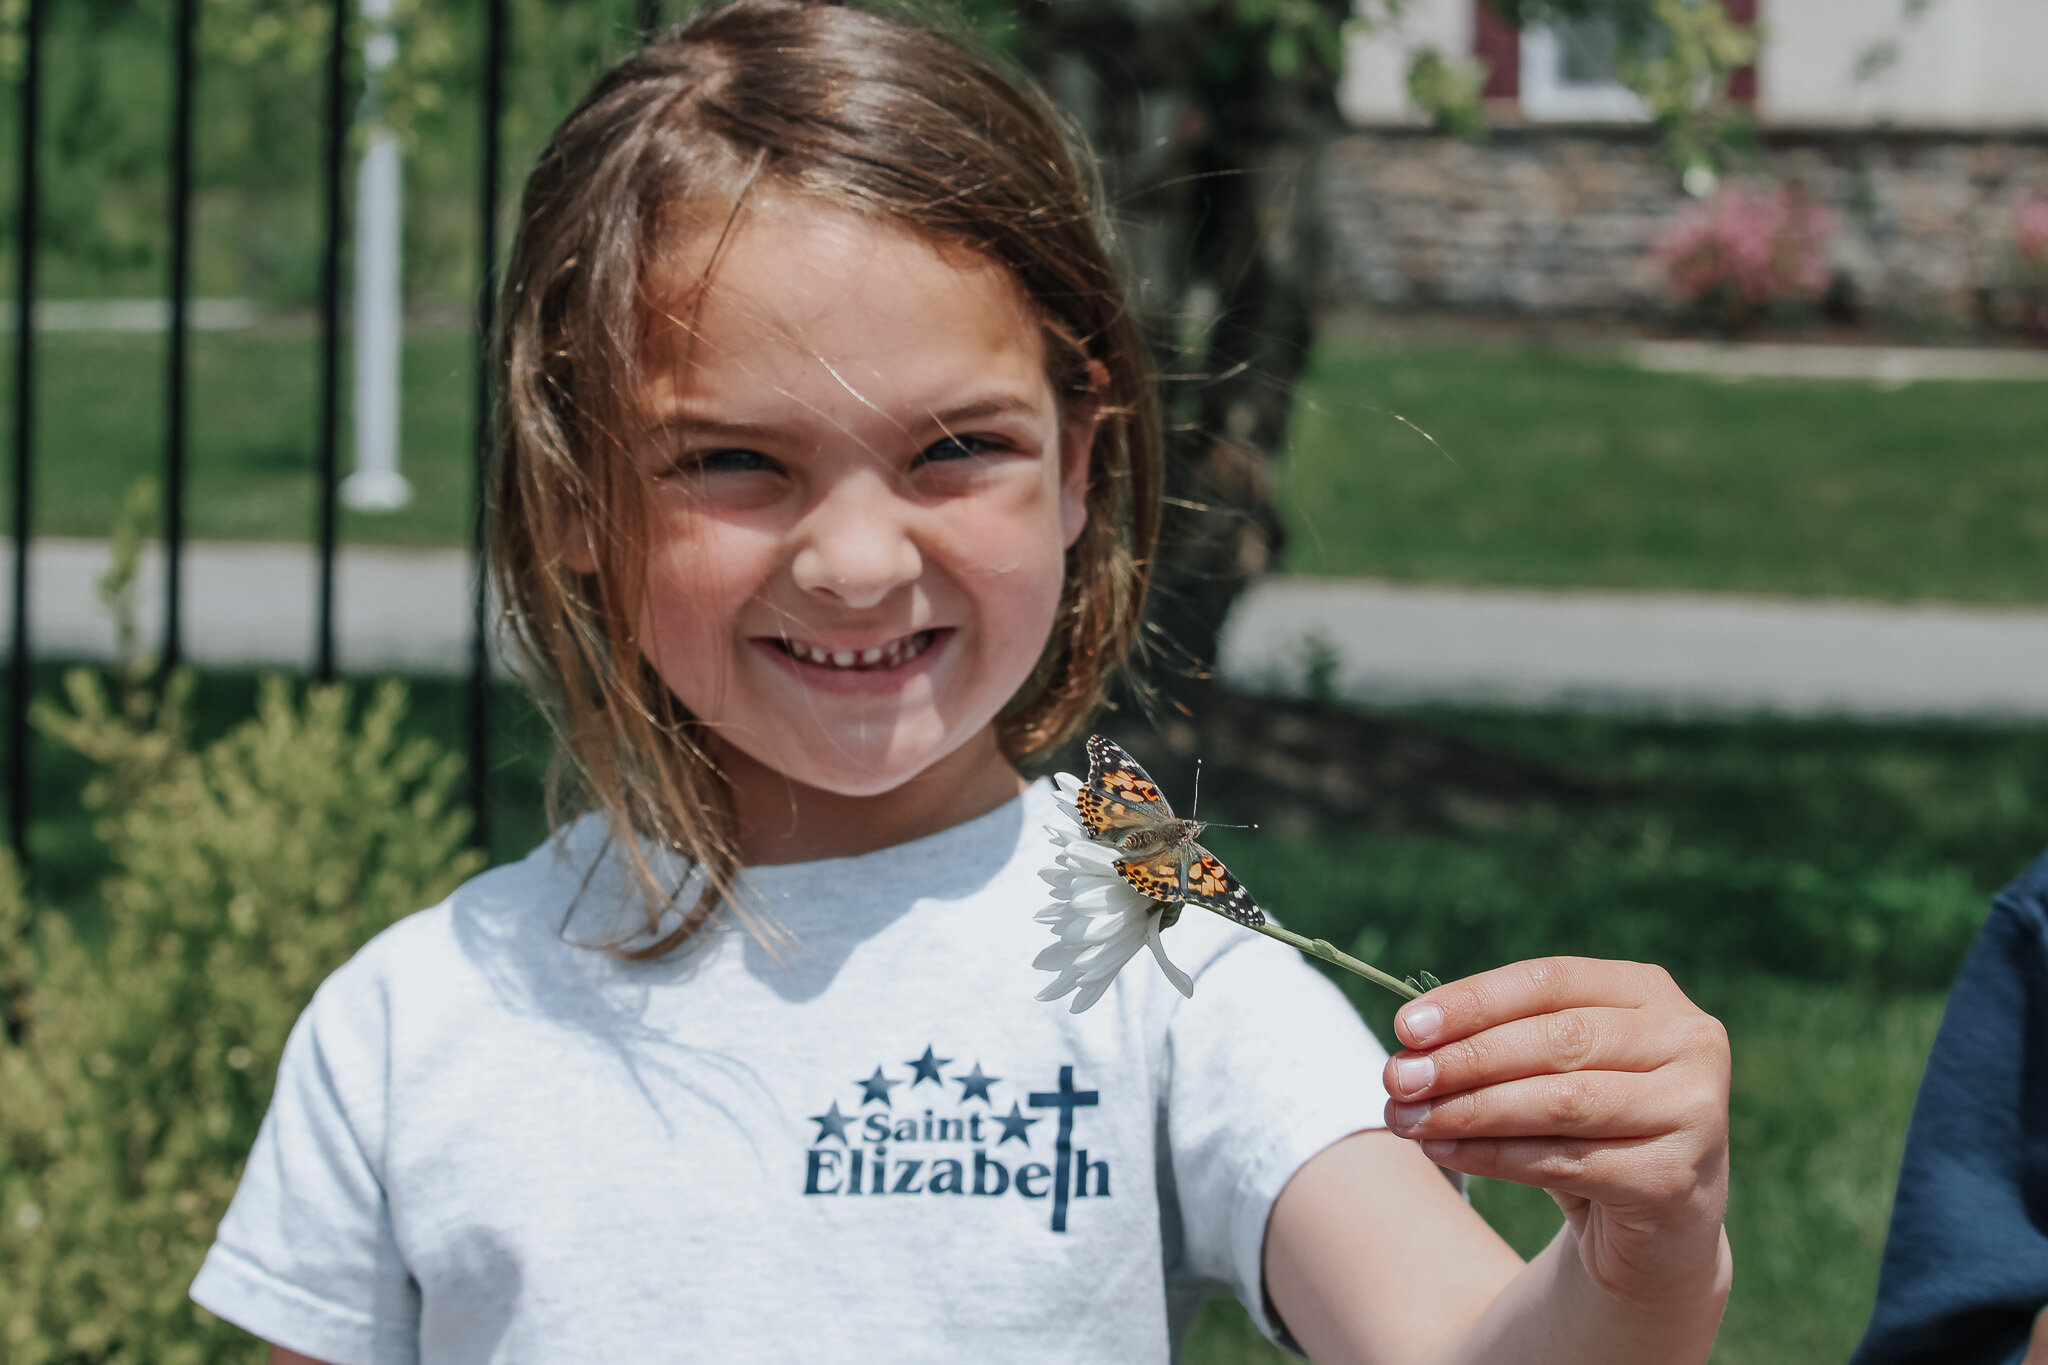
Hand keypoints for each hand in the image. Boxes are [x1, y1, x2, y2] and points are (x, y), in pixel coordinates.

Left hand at [1381, 957, 1731, 1305]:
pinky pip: (1568, 1162)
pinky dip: (1495, 1156)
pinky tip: (1445, 1151)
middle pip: (1558, 1039)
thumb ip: (1494, 1043)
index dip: (1475, 1000)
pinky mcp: (1675, 1178)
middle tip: (1396, 1078)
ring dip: (1470, 1110)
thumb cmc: (1590, 1128)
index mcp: (1650, 992)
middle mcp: (1687, 1041)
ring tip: (1407, 1119)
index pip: (1551, 980)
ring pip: (1561, 1101)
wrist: (1655, 1228)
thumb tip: (1408, 1046)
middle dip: (1465, 1058)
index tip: (1405, 1026)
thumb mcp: (1547, 1070)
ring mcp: (1693, 1109)